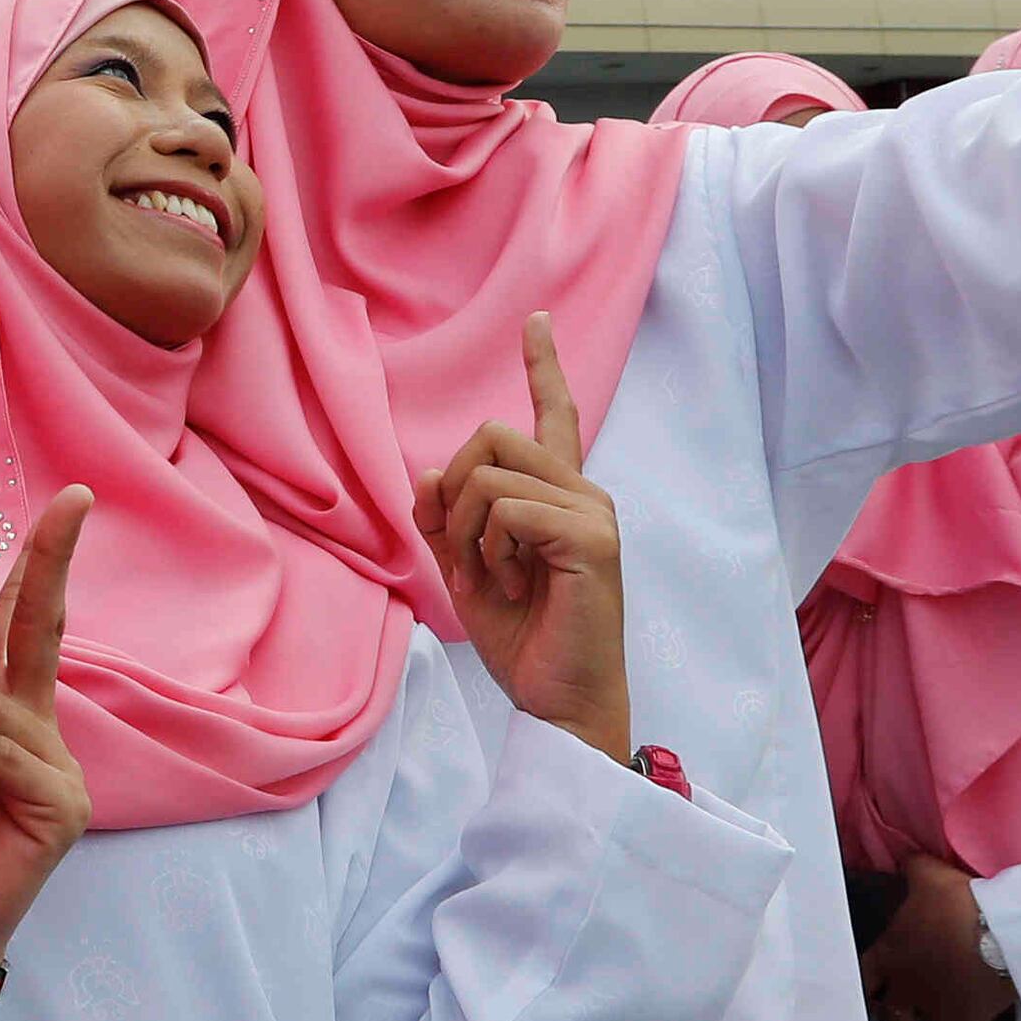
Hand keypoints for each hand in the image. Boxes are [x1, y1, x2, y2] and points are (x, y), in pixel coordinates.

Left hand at [0, 484, 95, 968]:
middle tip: (76, 501)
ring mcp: (61, 769)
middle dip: (54, 563)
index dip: (41, 564)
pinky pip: (8, 755)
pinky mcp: (67, 808)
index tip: (69, 501)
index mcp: (5, 713)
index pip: (22, 625)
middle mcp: (39, 730)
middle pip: (42, 633)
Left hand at [412, 312, 633, 766]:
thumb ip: (444, 518)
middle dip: (455, 493)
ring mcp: (592, 510)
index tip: (536, 322)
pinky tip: (510, 585)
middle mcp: (582, 491)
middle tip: (469, 558)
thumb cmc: (521, 637)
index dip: (543, 366)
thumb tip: (428, 472)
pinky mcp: (590, 536)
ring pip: (490, 472)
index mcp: (559, 494)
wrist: (556, 699)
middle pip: (491, 435)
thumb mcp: (463, 569)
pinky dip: (486, 550)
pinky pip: (505, 509)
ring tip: (494, 579)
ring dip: (466, 533)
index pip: (554, 415)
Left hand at [862, 854, 1013, 1020]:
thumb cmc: (957, 905)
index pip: (865, 980)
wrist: (1000, 932)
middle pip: (893, 1017)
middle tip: (917, 1001)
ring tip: (957, 1004)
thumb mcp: (930, 876)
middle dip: (902, 1012)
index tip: (878, 987)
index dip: (870, 985)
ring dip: (942, 1019)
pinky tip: (984, 1017)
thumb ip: (913, 870)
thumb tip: (906, 860)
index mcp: (890, 956)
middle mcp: (907, 990)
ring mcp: (938, 1013)